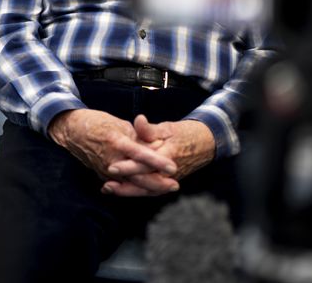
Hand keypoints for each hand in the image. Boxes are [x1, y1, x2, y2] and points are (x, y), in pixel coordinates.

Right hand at [48, 109, 178, 191]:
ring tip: (167, 188)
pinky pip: (122, 185)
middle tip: (175, 185)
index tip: (173, 167)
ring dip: (150, 188)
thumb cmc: (97, 123)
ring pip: (131, 184)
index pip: (140, 155)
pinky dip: (136, 189)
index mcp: (116, 142)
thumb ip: (136, 136)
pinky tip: (150, 191)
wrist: (72, 131)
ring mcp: (106, 170)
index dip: (157, 162)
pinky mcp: (103, 175)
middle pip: (137, 176)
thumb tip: (155, 144)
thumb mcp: (118, 124)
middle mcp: (111, 159)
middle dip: (157, 183)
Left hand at [101, 115, 215, 196]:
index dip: (128, 167)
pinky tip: (120, 190)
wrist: (206, 144)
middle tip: (106, 185)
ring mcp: (168, 179)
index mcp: (168, 155)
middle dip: (124, 185)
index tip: (112, 167)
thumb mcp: (168, 127)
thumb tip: (138, 120)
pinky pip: (150, 189)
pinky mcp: (167, 182)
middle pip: (144, 182)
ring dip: (127, 191)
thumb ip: (150, 128)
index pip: (145, 164)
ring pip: (146, 189)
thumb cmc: (185, 133)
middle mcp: (169, 172)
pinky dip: (136, 191)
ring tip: (108, 190)